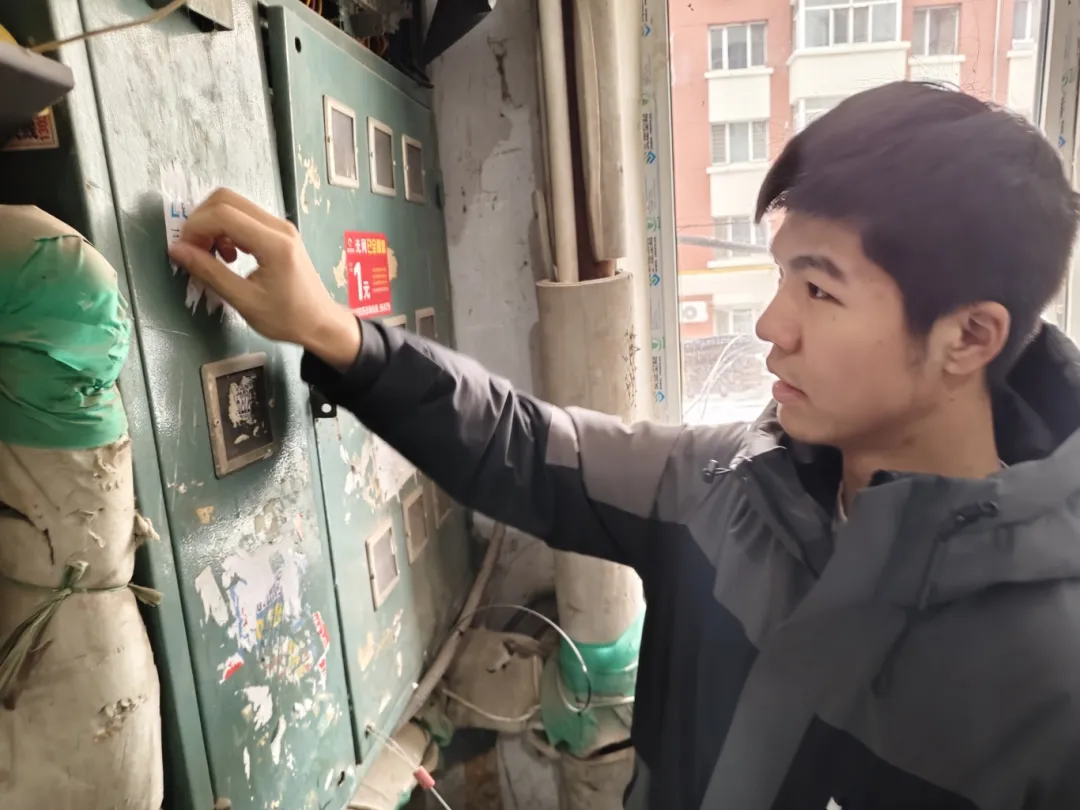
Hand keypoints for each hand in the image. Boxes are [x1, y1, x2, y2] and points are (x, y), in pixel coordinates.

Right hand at [167, 188, 360, 368]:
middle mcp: (279, 227)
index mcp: (274, 244)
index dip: (195, 228)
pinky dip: (227, 229)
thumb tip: (177, 250)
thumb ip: (210, 273)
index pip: (223, 214)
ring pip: (234, 205)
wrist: (321, 323)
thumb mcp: (244, 302)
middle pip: (226, 199)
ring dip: (214, 225)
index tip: (185, 252)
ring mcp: (281, 227)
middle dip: (201, 221)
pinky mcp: (280, 232)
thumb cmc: (287, 318)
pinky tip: (229, 256)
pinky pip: (245, 217)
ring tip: (213, 257)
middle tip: (196, 251)